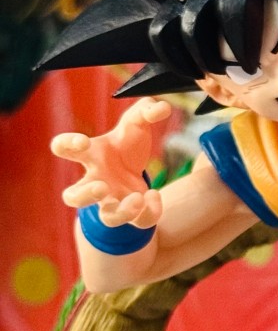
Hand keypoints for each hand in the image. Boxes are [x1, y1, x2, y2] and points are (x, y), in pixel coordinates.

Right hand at [51, 98, 170, 227]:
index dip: (66, 146)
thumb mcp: (136, 123)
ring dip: (121, 212)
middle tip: (102, 186)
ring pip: (107, 218)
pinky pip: (140, 223)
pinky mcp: (134, 214)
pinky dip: (150, 212)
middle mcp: (97, 182)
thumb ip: (146, 111)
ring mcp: (114, 201)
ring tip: (136, 198)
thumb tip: (162, 107)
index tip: (82, 141)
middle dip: (84, 196)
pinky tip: (153, 195)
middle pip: (72, 198)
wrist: (136, 169)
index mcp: (92, 155)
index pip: (63, 150)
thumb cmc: (126, 145)